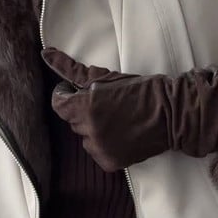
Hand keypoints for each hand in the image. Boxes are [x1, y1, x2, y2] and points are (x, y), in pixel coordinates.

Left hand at [41, 47, 217, 171]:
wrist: (171, 113)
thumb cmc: (139, 90)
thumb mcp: (104, 76)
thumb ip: (70, 69)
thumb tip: (46, 54)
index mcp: (85, 107)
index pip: (58, 105)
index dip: (66, 96)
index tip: (77, 92)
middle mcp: (90, 130)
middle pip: (73, 121)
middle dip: (84, 111)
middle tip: (107, 104)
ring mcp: (99, 149)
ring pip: (85, 137)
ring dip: (94, 129)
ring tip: (117, 120)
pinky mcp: (109, 162)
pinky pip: (97, 152)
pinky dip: (105, 145)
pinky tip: (121, 134)